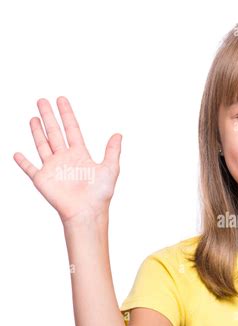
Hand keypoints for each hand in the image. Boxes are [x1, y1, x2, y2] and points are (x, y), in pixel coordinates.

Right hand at [13, 96, 121, 223]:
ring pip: (42, 145)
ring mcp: (53, 168)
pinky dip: (23, 162)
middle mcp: (65, 159)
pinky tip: (17, 154)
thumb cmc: (100, 194)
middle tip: (42, 100)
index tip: (61, 99)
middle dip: (49, 116)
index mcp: (80, 155)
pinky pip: (30, 168)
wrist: (87, 212)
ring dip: (37, 131)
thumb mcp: (110, 169)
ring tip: (33, 117)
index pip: (72, 129)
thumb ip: (112, 151)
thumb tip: (119, 134)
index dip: (67, 114)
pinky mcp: (42, 179)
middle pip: (54, 132)